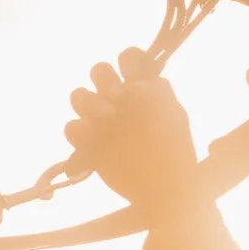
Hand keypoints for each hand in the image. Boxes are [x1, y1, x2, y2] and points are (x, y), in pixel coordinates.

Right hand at [64, 50, 202, 213]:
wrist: (166, 189)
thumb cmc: (175, 151)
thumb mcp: (175, 118)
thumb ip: (158, 95)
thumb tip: (136, 83)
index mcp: (140, 89)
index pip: (129, 60)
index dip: (128, 60)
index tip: (132, 75)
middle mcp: (118, 100)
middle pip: (99, 72)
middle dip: (104, 77)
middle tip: (117, 94)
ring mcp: (100, 121)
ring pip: (79, 96)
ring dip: (88, 100)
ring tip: (107, 114)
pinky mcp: (87, 144)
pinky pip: (73, 129)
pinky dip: (79, 130)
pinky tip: (92, 138)